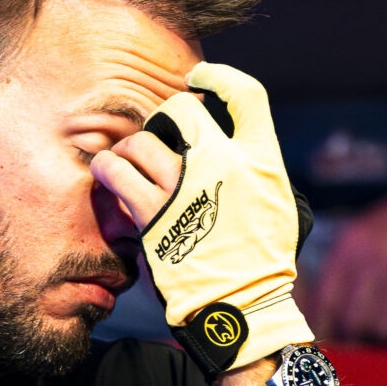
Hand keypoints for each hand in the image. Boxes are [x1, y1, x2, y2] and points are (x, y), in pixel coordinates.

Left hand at [89, 61, 312, 374]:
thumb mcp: (278, 206)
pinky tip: (108, 175)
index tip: (197, 79)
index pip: (247, 95)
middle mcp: (226, 165)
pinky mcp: (153, 213)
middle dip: (165, 117)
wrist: (241, 307)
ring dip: (131, 148)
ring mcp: (187, 188)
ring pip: (143, 140)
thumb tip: (235, 148)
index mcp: (263, 161)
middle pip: (184, 109)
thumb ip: (257, 171)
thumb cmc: (262, 262)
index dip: (218, 77)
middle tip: (159, 136)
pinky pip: (117, 171)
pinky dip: (108, 168)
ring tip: (128, 162)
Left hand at [305, 174, 386, 342]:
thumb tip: (320, 313)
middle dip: (353, 335)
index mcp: (353, 246)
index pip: (326, 301)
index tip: (324, 338)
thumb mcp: (365, 232)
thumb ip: (341, 268)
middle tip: (357, 338)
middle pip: (353, 321)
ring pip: (383, 329)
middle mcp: (378, 261)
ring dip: (383, 331)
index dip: (322, 326)